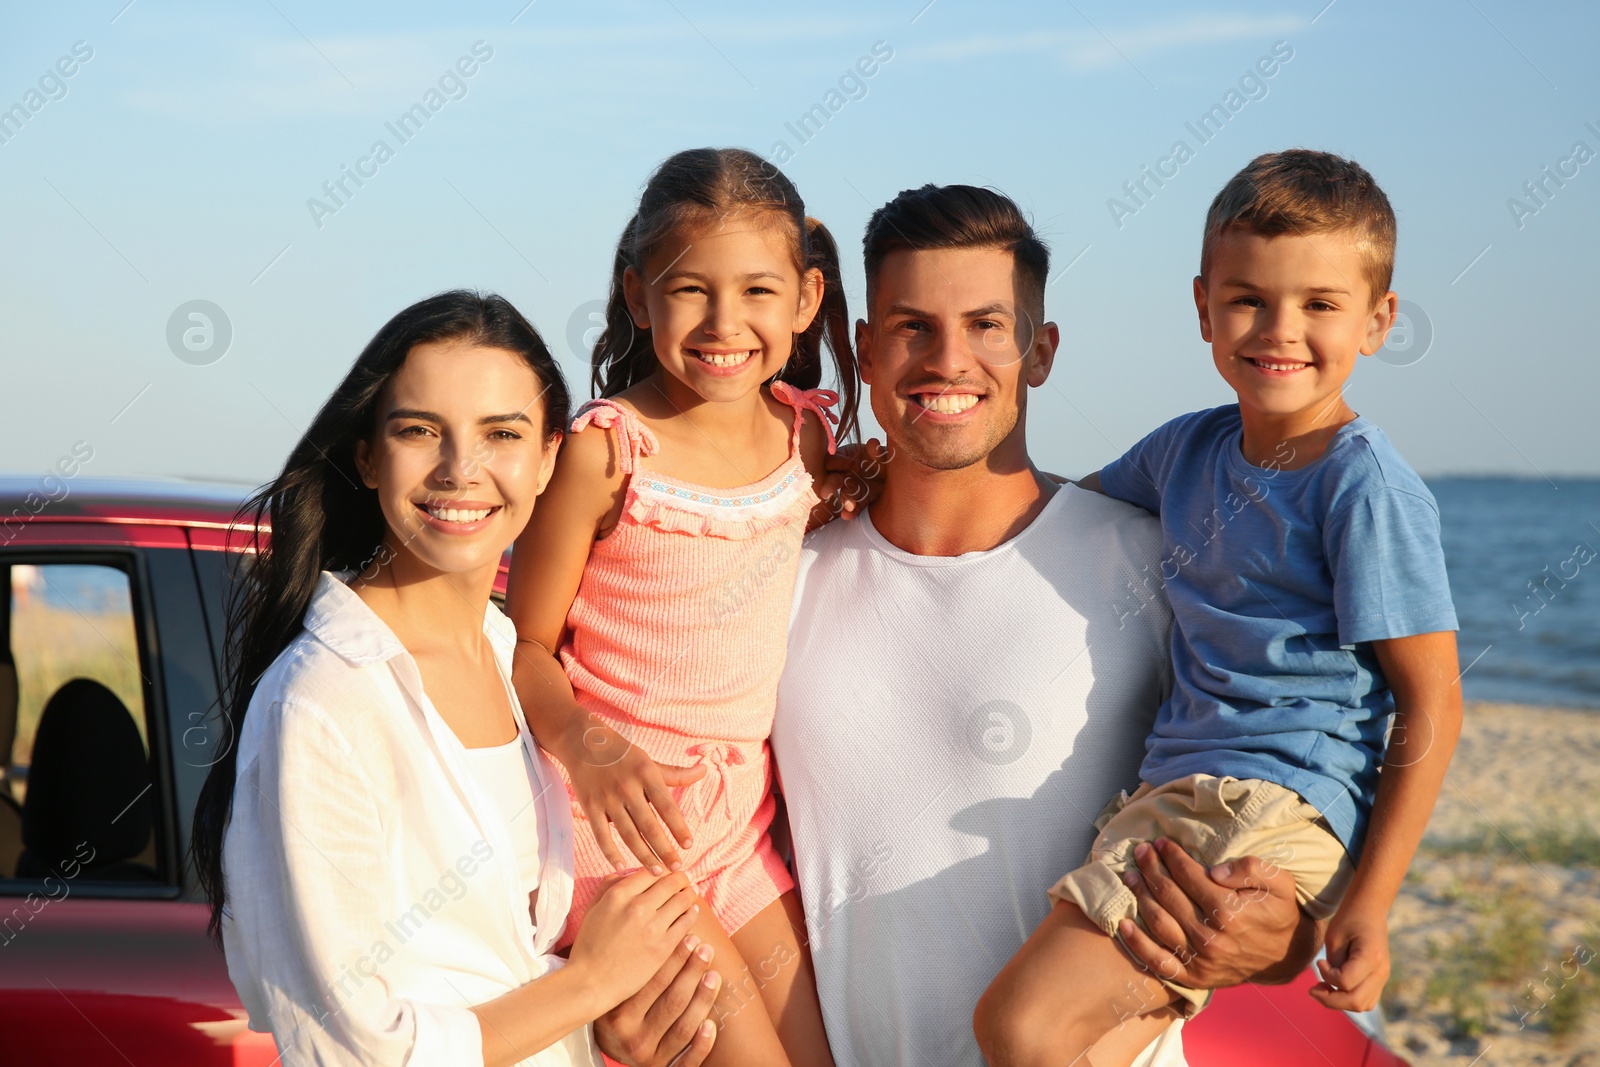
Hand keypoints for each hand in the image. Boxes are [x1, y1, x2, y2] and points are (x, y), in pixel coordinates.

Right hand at [566, 717, 705, 868]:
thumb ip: (676, 774)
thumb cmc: (623, 755)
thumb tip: (705, 771)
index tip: (689, 845)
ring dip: (643, 855)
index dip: (679, 827)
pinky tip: (621, 866)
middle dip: (664, 849)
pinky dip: (610, 852)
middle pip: (649, 825)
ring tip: (657, 872)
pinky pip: (602, 834)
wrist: (583, 742)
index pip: (667, 806)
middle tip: (677, 868)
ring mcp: (608, 798)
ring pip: (628, 834)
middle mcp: (628, 788)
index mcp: (646, 774)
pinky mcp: (590, 806)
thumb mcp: (650, 761)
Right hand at [569, 869, 699, 1009]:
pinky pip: (686, 922)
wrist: (590, 982)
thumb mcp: (593, 909)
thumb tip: (628, 872)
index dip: (663, 870)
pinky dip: (691, 914)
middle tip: (686, 880)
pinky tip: (691, 912)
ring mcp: (653, 927)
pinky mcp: (664, 946)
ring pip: (682, 899)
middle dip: (680, 879)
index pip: (651, 871)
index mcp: (618, 894)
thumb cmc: (589, 946)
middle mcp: (638, 906)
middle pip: (671, 882)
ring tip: (691, 893)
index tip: (668, 872)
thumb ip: (609, 886)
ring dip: (689, 894)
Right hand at [595, 933, 721, 1066]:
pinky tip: (711, 1024)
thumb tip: (658, 923)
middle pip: (672, 1001)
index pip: (652, 982)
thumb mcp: (612, 992)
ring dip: (703, 999)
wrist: (610, 1050)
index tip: (690, 937)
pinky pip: (687, 1061)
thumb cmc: (614, 1010)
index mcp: (617, 1016)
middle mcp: (632, 1038)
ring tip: (714, 974)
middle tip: (706, 949)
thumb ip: (626, 968)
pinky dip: (701, 1044)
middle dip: (692, 971)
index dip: (674, 958)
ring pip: (684, 1027)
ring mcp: (648, 1057)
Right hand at [809, 438, 888, 526]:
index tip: (848, 464)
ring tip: (849, 507)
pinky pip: (854, 508)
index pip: (835, 458)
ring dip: (844, 500)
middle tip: (826, 493)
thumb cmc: (890, 460)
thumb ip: (878, 451)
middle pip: (834, 478)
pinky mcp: (861, 502)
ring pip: (844, 494)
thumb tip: (872, 443)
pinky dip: (851, 512)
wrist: (903, 478)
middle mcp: (846, 472)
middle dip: (829, 486)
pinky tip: (848, 516)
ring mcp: (853, 488)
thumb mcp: (885, 454)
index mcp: (847, 456)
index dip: (838, 461)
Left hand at [1115, 839, 1318, 988]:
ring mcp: (1202, 960)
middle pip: (1169, 896)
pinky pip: (1160, 962)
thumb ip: (1251, 868)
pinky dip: (1138, 945)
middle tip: (1141, 852)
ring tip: (1130, 876)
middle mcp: (1212, 937)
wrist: (1288, 956)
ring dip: (1140, 897)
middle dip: (1151, 869)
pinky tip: (1124, 924)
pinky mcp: (1196, 978)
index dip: (1171, 856)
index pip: (1188, 876)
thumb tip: (1215, 870)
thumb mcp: (1280, 882)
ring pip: (1159, 923)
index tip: (1161, 842)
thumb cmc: (1281, 912)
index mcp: (1230, 911)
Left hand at [1311, 907, 1388, 1011]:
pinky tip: (1334, 988)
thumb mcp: (1335, 937)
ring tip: (1323, 988)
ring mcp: (1383, 978)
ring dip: (1340, 1002)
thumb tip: (1331, 986)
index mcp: (1371, 957)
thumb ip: (1334, 964)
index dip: (1327, 976)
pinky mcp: (1379, 980)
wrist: (1369, 910)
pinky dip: (1349, 999)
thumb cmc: (1349, 920)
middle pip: (1356, 1002)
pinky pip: (1366, 1000)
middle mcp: (1381, 972)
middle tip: (1313, 990)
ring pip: (1363, 1005)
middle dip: (1331, 1000)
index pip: (1346, 982)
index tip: (1320, 961)